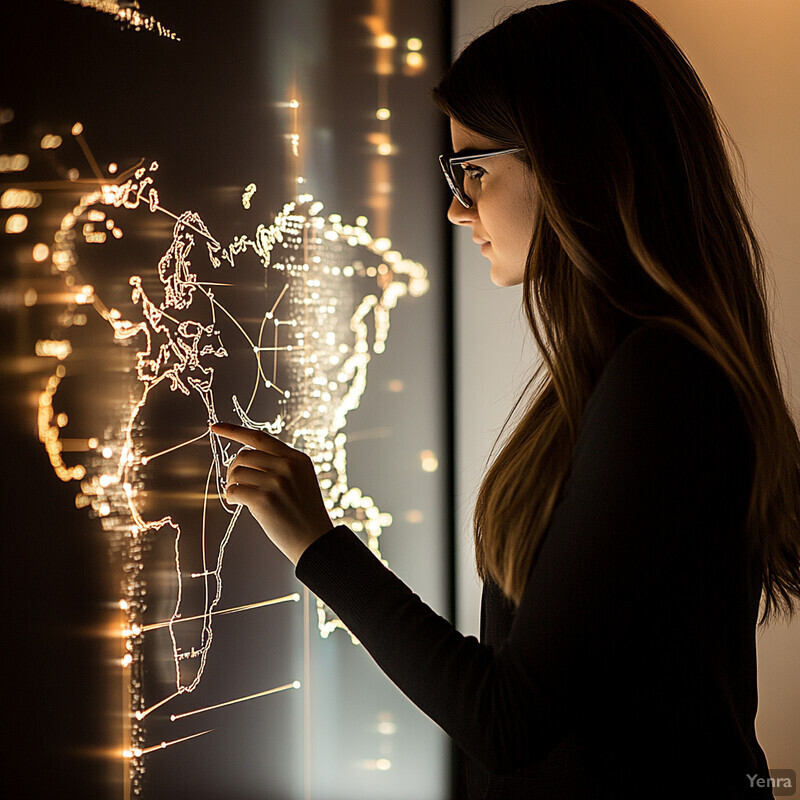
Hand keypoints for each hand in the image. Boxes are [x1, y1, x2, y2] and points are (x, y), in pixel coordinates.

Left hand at [210, 422, 333, 564]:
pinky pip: (233, 490)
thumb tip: (243, 458)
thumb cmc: (303, 513)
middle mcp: (288, 466)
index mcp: (297, 458)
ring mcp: (277, 482)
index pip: (259, 438)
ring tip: (238, 495)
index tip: (214, 427)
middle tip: (234, 482)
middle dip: (233, 468)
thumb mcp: (300, 481)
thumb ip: (279, 465)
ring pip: (237, 472)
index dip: (234, 431)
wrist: (315, 540)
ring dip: (231, 483)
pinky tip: (236, 503)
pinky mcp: (264, 499)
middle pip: (244, 455)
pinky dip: (230, 497)